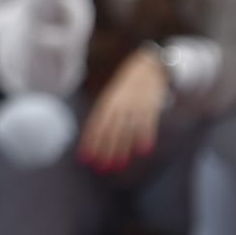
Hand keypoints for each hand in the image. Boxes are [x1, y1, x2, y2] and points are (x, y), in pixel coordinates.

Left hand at [78, 47, 168, 171]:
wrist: (149, 66)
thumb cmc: (129, 86)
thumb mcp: (114, 96)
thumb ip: (107, 114)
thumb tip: (97, 136)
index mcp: (107, 102)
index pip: (95, 124)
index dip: (90, 142)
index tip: (85, 158)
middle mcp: (119, 105)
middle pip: (110, 130)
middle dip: (105, 150)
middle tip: (101, 168)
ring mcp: (134, 105)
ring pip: (126, 130)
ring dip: (122, 148)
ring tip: (118, 164)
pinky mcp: (150, 105)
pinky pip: (147, 123)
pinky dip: (145, 136)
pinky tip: (142, 150)